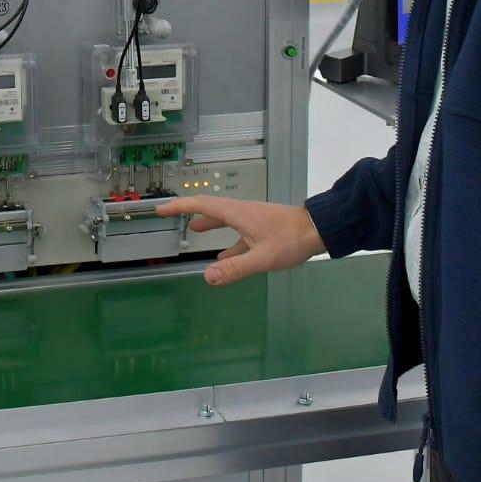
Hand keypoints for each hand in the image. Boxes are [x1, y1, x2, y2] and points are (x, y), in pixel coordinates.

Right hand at [155, 196, 325, 284]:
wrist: (318, 230)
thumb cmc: (291, 239)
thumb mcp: (262, 257)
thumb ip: (236, 268)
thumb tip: (207, 277)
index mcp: (237, 214)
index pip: (201, 205)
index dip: (180, 206)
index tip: (162, 209)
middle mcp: (242, 213)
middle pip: (210, 208)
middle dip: (189, 210)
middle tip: (172, 214)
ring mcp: (252, 220)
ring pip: (224, 219)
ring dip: (208, 223)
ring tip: (195, 231)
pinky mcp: (262, 229)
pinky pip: (237, 233)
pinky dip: (227, 243)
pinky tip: (225, 257)